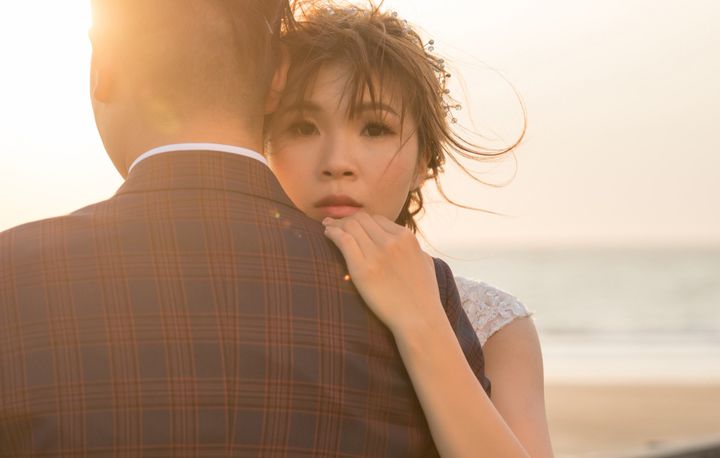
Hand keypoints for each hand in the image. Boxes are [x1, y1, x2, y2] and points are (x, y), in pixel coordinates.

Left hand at [323, 212, 445, 335]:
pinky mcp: (362, 269)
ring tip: (327, 226)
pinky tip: (327, 234)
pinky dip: (332, 233)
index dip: (361, 221)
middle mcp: (392, 241)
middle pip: (361, 219)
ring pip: (350, 226)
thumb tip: (407, 245)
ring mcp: (377, 254)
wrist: (419, 319)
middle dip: (347, 220)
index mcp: (406, 237)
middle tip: (335, 224)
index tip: (351, 225)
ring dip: (336, 224)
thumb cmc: (424, 296)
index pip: (377, 220)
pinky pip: (343, 240)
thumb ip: (414, 249)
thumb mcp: (425, 262)